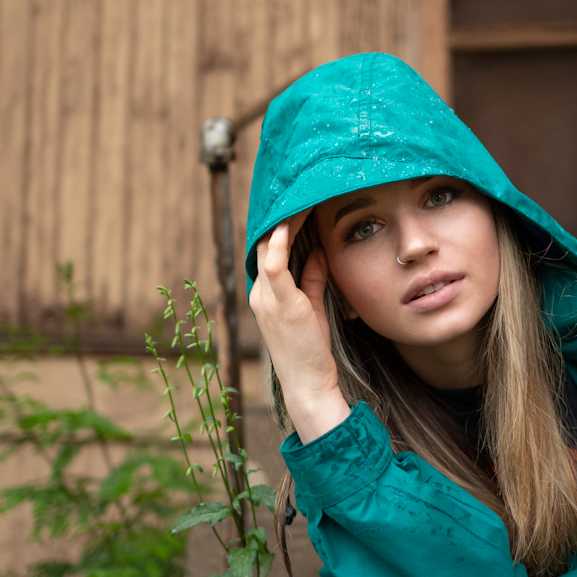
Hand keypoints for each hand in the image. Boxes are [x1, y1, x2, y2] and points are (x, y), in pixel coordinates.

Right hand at [249, 216, 350, 442]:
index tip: (295, 204)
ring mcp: (266, 299)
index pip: (267, 250)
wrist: (308, 384)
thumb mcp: (312, 308)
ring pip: (268, 248)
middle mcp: (259, 293)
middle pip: (264, 243)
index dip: (278, 225)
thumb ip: (313, 278)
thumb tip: (317, 249)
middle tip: (298, 192)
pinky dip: (281, 243)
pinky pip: (275, 266)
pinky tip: (289, 224)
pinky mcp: (281, 304)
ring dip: (284, 222)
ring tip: (300, 199)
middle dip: (280, 217)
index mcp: (264, 294)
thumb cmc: (311, 350)